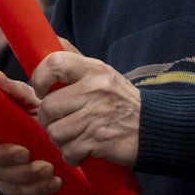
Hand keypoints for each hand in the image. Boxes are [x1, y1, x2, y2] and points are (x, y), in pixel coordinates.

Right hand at [0, 70, 59, 194]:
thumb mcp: (32, 100)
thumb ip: (16, 90)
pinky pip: (16, 190)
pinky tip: (54, 182)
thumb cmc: (39, 116)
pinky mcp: (9, 183)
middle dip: (0, 155)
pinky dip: (37, 188)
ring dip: (25, 174)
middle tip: (26, 153)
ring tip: (49, 167)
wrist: (62, 142)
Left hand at [31, 46, 140, 168]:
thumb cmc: (122, 101)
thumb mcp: (103, 74)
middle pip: (48, 107)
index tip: (42, 90)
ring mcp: (96, 116)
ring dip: (61, 140)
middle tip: (62, 121)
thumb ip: (75, 60)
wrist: (155, 127)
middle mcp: (95, 90)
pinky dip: (73, 155)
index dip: (39, 78)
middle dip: (49, 120)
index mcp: (94, 70)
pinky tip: (83, 149)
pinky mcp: (98, 140)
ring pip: (55, 132)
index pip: (54, 63)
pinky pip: (68, 151)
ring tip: (75, 136)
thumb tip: (52, 40)